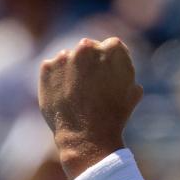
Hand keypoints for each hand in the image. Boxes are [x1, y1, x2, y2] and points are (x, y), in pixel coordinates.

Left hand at [38, 37, 142, 179]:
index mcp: (112, 50)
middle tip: (92, 84)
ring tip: (78, 93)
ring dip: (73, 69)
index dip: (112, 61)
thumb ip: (126, 71)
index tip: (110, 74)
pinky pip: (53, 68)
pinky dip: (58, 78)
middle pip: (89, 48)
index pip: (112, 45)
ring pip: (70, 57)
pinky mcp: (47, 67)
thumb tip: (122, 68)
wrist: (86, 134)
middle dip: (90, 62)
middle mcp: (87, 47)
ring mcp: (65, 56)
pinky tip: (66, 94)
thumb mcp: (132, 91)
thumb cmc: (115, 114)